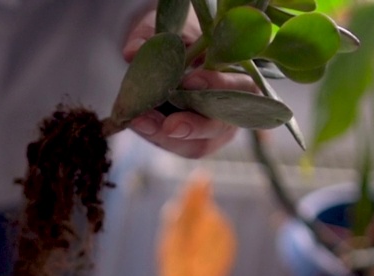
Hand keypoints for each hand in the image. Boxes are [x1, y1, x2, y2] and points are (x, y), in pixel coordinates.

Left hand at [121, 11, 254, 158]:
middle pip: (221, 125)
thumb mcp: (168, 32)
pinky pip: (180, 146)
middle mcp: (235, 109)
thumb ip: (152, 39)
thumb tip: (132, 53)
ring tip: (140, 121)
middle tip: (169, 125)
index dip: (217, 85)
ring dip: (167, 136)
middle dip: (193, 125)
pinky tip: (139, 123)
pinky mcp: (196, 142)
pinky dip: (157, 136)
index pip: (240, 87)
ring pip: (200, 144)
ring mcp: (216, 130)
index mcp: (241, 77)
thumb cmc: (181, 41)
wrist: (175, 59)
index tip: (191, 80)